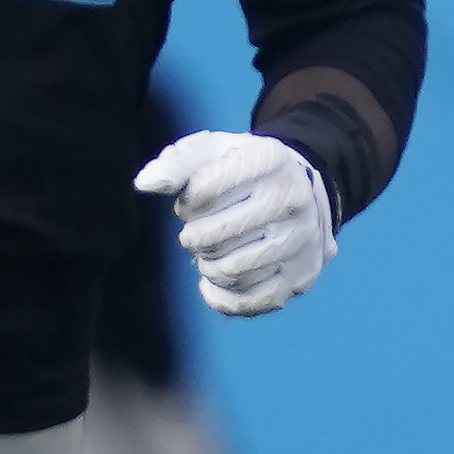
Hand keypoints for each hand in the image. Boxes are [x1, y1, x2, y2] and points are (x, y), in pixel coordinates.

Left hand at [134, 132, 333, 315]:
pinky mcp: (300, 279)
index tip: (193, 202)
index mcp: (269, 160)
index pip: (202, 191)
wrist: (308, 194)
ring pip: (230, 272)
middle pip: (214, 236)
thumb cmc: (247, 171)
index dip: (186, 203)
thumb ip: (177, 163)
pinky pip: (248, 302)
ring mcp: (300, 244)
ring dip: (207, 266)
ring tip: (211, 253)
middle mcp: (292, 202)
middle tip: (198, 232)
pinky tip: (214, 282)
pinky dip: (220, 296)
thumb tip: (144, 184)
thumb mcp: (216, 151)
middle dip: (194, 237)